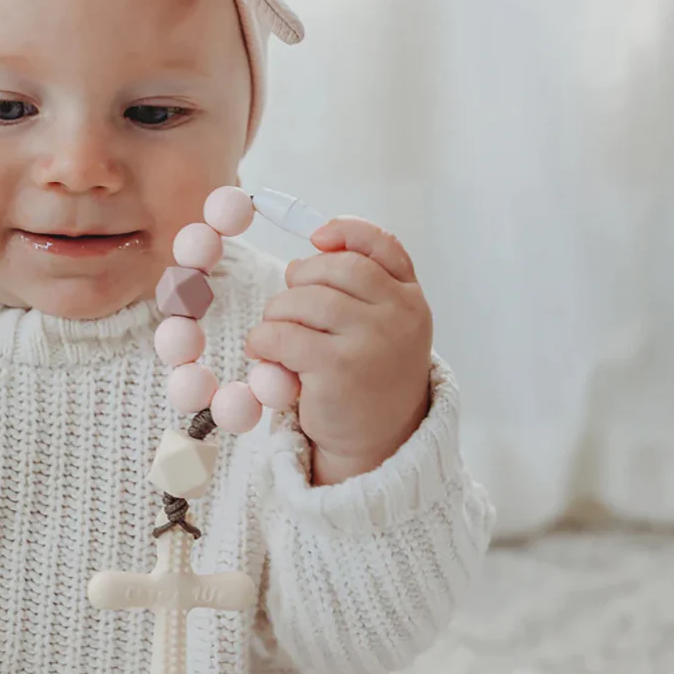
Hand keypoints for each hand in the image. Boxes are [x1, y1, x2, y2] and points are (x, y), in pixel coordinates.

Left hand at [244, 217, 432, 485]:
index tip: (317, 237)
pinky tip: (264, 353)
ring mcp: (373, 341)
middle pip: (335, 267)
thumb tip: (310, 250)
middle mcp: (400, 315)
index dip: (347, 231)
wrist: (380, 442)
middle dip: (300, 277)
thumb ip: (364, 286)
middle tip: (288, 303)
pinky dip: (263, 340)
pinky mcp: (339, 369)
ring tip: (275, 333)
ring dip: (277, 312)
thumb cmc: (371, 374)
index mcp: (411, 298)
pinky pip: (283, 335)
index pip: (383, 246)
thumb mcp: (384, 326)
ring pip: (304, 299)